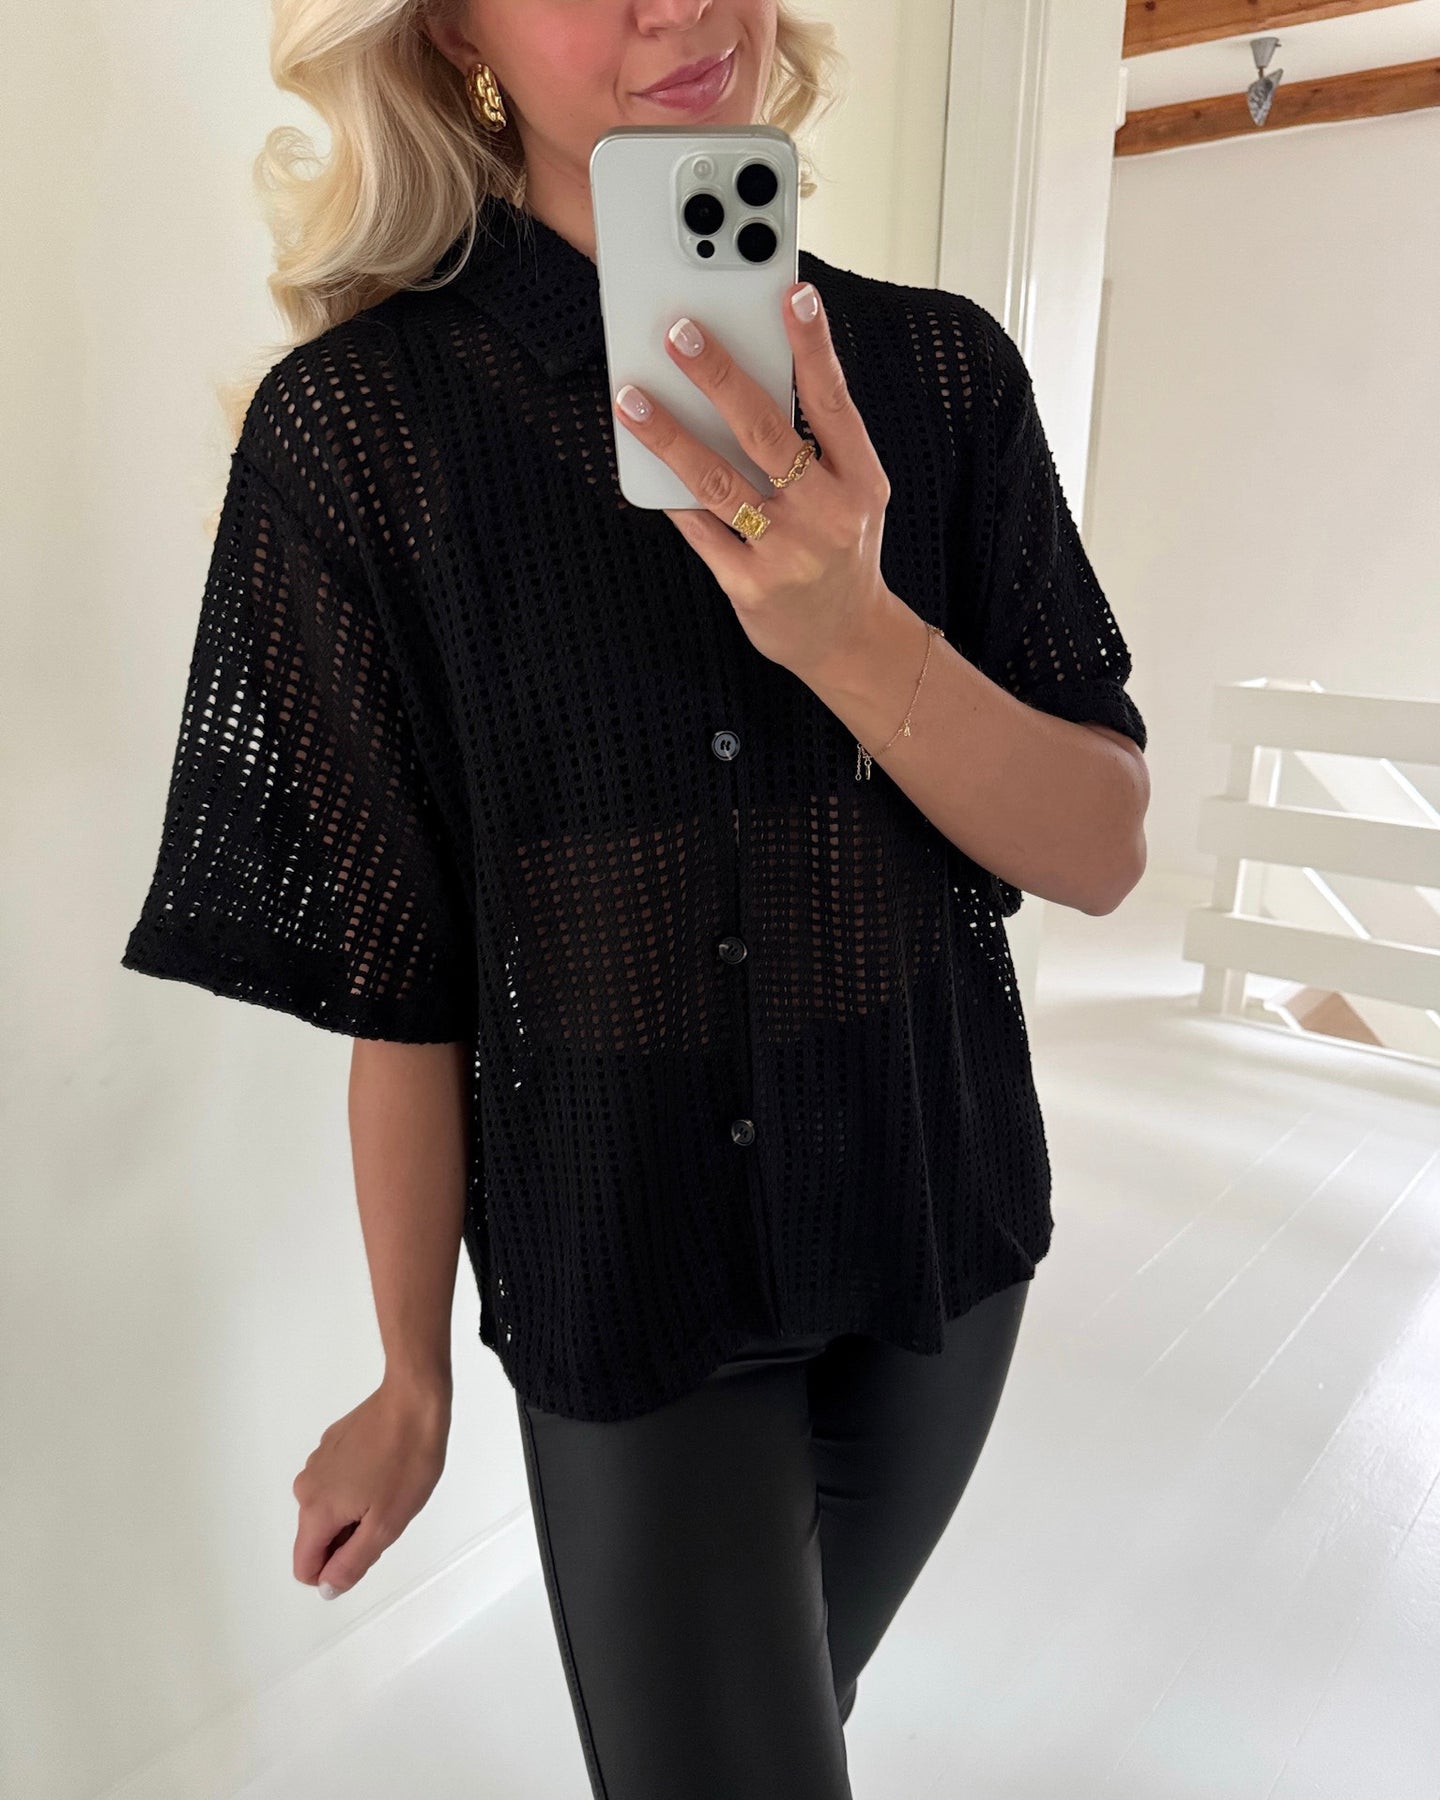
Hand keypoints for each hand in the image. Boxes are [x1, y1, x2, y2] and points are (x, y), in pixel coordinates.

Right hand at [291, 1380, 449, 1597]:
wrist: (415, 1401)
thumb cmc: (406, 1461)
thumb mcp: (386, 1525)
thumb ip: (352, 1563)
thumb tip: (326, 1587)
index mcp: (315, 1510)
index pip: (305, 1567)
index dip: (336, 1570)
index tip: (368, 1546)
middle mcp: (307, 1486)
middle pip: (318, 1538)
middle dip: (350, 1538)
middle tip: (386, 1513)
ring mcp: (318, 1462)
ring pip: (329, 1510)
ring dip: (356, 1512)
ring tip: (388, 1488)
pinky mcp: (332, 1444)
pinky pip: (336, 1484)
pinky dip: (357, 1487)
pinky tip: (384, 1468)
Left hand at [611, 280, 894, 685]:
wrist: (846, 639)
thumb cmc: (842, 548)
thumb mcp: (853, 493)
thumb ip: (817, 442)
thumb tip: (754, 372)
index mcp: (860, 481)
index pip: (834, 401)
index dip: (813, 346)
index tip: (792, 294)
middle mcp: (827, 514)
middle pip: (767, 434)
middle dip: (720, 378)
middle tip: (680, 333)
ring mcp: (787, 553)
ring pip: (719, 481)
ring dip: (670, 435)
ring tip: (632, 398)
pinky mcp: (749, 586)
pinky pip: (700, 529)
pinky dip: (670, 494)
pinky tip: (640, 462)